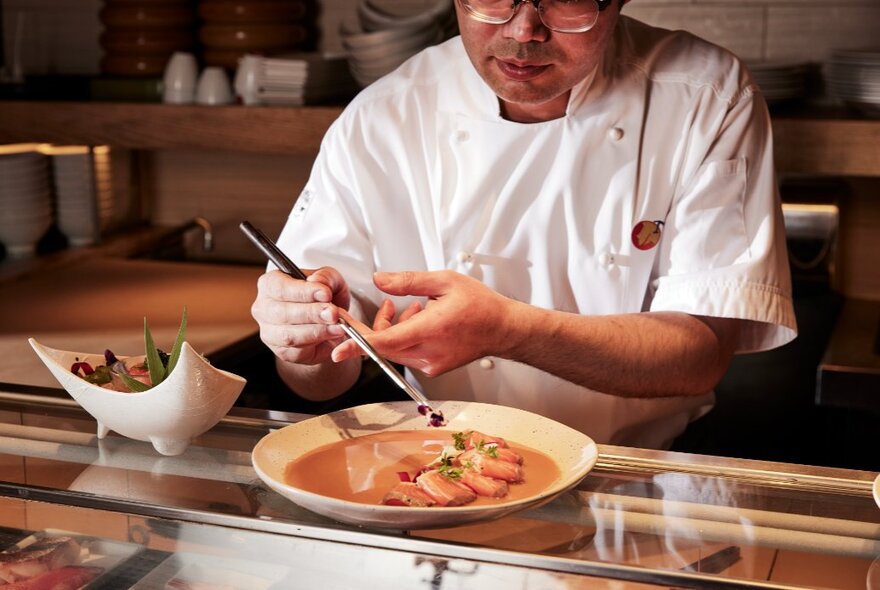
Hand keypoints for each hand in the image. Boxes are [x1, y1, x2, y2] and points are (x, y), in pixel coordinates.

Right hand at [251, 267, 348, 364]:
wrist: (329, 319)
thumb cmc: (323, 295)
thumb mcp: (329, 279)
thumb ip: (325, 277)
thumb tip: (318, 282)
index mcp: (270, 284)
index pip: (279, 288)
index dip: (303, 292)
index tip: (325, 294)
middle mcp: (264, 308)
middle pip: (283, 313)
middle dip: (312, 313)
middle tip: (334, 313)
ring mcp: (270, 332)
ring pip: (289, 335)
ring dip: (317, 330)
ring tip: (338, 326)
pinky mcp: (282, 352)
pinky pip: (297, 351)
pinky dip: (318, 343)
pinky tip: (333, 335)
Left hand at [332, 270, 518, 375]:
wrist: (503, 329)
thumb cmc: (481, 305)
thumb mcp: (445, 281)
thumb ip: (408, 281)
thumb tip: (379, 280)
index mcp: (431, 329)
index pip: (384, 342)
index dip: (357, 343)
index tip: (338, 344)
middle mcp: (429, 352)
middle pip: (383, 346)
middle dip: (374, 326)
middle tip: (381, 306)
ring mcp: (431, 363)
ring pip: (393, 350)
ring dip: (392, 330)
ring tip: (412, 307)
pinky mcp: (433, 368)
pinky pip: (406, 354)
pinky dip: (404, 337)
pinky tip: (421, 319)